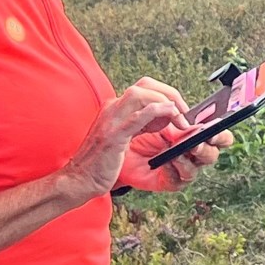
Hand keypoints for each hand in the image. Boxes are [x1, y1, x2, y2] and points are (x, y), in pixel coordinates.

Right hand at [60, 80, 190, 198]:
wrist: (79, 179)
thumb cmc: (102, 162)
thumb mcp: (123, 136)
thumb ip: (140, 124)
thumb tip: (165, 117)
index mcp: (114, 108)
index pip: (144, 87)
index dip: (166, 94)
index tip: (180, 110)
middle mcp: (112, 108)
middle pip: (145, 85)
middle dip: (170, 93)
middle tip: (185, 112)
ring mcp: (111, 120)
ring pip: (141, 94)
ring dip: (166, 102)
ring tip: (180, 119)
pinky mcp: (113, 135)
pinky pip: (137, 116)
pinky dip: (157, 112)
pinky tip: (170, 116)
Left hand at [118, 123, 226, 192]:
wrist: (119, 146)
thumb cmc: (142, 129)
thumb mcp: (158, 118)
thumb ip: (174, 117)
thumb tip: (187, 120)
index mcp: (197, 134)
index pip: (220, 135)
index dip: (221, 134)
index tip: (213, 129)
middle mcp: (194, 152)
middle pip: (213, 153)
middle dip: (206, 149)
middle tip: (195, 144)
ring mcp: (183, 167)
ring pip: (197, 168)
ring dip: (188, 160)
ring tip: (176, 152)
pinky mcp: (170, 181)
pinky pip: (178, 179)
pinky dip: (172, 170)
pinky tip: (165, 162)